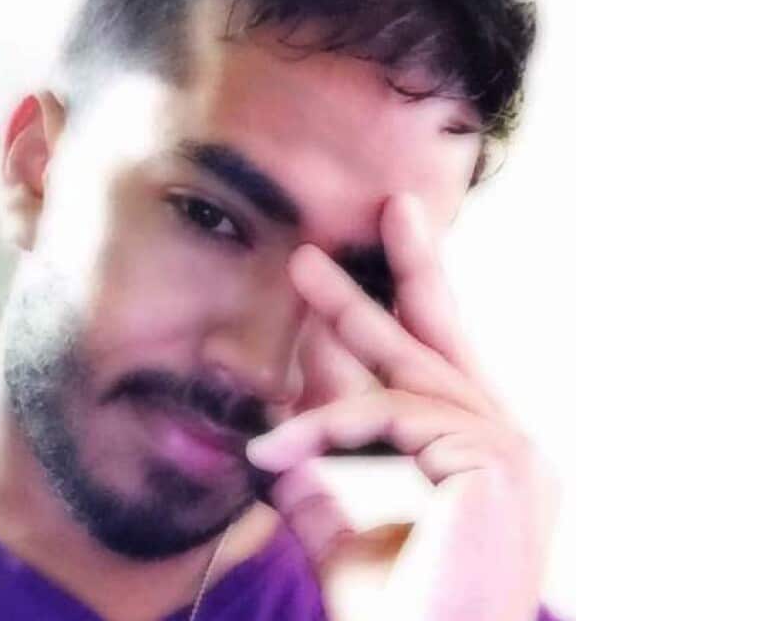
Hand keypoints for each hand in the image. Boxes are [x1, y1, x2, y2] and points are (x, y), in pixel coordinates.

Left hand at [246, 194, 559, 620]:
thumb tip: (279, 427)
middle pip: (449, 347)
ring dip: (347, 324)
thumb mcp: (339, 534)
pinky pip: (392, 417)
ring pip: (409, 376)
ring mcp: (512, 457)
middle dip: (412, 272)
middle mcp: (512, 454)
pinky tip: (272, 450)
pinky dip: (326, 427)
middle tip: (391, 204)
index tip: (349, 286)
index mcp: (483, 469)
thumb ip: (320, 478)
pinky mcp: (494, 465)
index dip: (400, 320)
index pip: (440, 377)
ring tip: (301, 269)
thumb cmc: (394, 618)